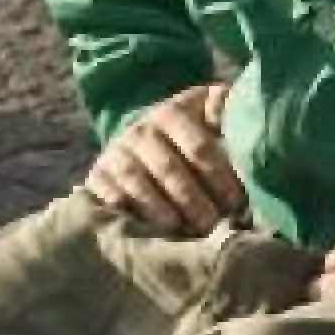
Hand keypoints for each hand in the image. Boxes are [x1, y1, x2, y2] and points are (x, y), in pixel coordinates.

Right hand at [84, 83, 247, 235]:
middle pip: (169, 169)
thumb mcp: (205, 112)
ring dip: (162, 210)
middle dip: (194, 200)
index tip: (236, 203)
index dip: (219, 177)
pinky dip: (130, 214)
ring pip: (139, 183)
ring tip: (184, 231)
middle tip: (213, 225)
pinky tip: (149, 233)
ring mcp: (117, 153)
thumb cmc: (186, 132)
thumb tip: (226, 101)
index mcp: (171, 113)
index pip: (198, 146)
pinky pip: (112, 196)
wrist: (139, 139)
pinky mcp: (98, 175)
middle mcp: (140, 130)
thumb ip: (222, 107)